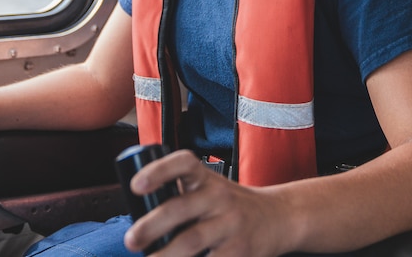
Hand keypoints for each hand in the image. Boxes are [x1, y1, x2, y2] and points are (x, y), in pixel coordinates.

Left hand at [123, 150, 290, 256]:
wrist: (279, 218)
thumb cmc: (235, 206)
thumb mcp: (213, 190)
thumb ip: (183, 196)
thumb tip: (140, 216)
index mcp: (208, 179)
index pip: (183, 163)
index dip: (158, 171)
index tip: (136, 185)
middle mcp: (219, 197)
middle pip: (179, 208)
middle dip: (150, 226)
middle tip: (131, 240)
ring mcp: (230, 225)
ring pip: (191, 240)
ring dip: (165, 255)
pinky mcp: (238, 252)